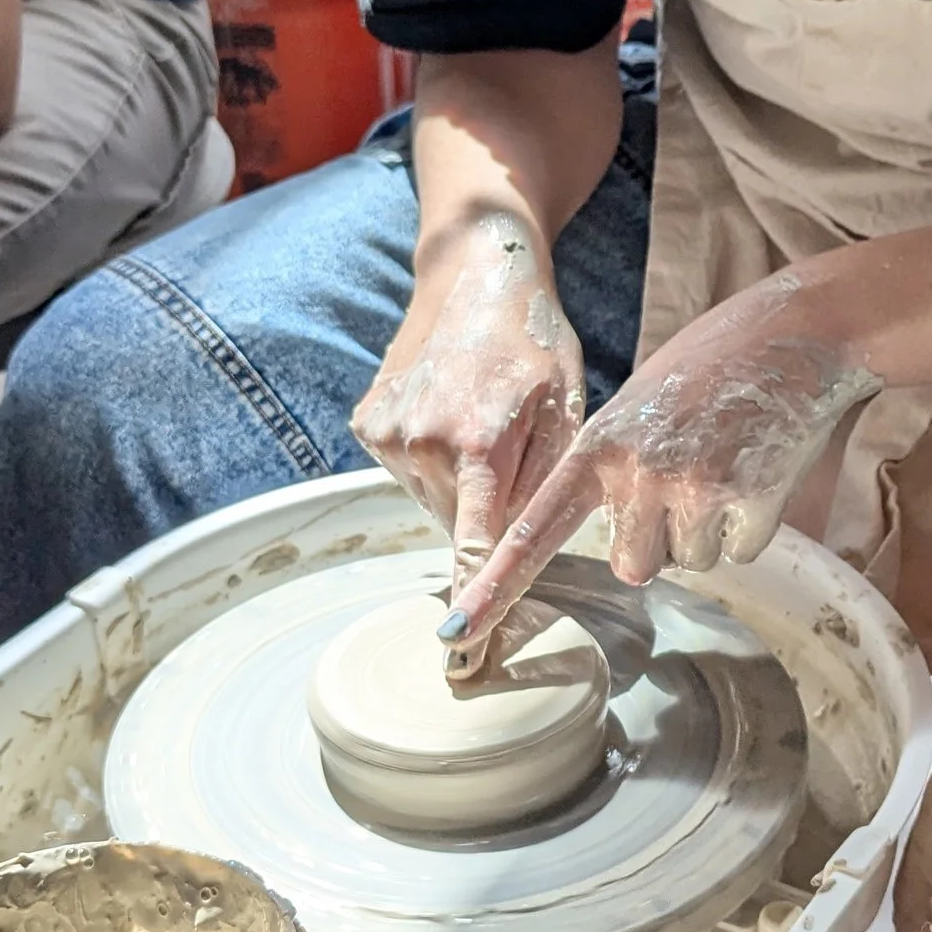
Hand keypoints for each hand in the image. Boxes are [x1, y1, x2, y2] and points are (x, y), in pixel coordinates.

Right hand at [352, 209, 588, 588]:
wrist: (475, 275)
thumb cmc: (535, 344)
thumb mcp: (564, 411)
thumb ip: (542, 489)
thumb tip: (521, 558)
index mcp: (479, 443)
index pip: (475, 544)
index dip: (471, 600)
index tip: (460, 656)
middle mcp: (422, 442)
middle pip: (458, 524)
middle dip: (486, 506)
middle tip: (508, 446)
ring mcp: (386, 433)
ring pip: (432, 500)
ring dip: (458, 482)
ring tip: (478, 419)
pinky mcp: (367, 424)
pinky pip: (406, 472)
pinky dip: (430, 458)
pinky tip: (448, 411)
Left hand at [442, 271, 880, 652]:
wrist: (794, 332)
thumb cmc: (711, 366)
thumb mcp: (638, 406)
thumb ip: (613, 470)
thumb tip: (624, 552)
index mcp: (598, 446)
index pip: (534, 529)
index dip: (495, 585)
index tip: (456, 632)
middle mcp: (636, 471)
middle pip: (631, 567)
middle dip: (658, 542)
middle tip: (687, 482)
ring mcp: (693, 486)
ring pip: (687, 562)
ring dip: (708, 532)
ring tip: (725, 465)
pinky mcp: (749, 499)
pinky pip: (738, 553)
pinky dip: (749, 526)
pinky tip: (757, 470)